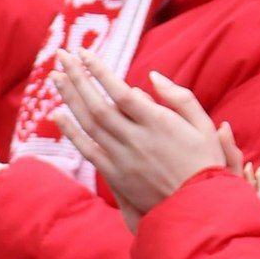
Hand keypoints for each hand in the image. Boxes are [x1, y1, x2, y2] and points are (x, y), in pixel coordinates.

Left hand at [53, 52, 233, 217]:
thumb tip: (152, 77)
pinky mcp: (114, 175)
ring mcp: (122, 158)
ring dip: (69, 98)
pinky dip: (70, 132)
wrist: (197, 206)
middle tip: (62, 55)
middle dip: (77, 78)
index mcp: (158, 122)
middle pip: (97, 104)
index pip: (120, 91)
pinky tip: (57, 114)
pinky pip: (87, 150)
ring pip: (88, 125)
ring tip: (55, 76)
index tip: (85, 53)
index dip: (99, 71)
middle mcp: (135, 139)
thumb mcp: (203, 124)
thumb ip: (179, 98)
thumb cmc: (205, 161)